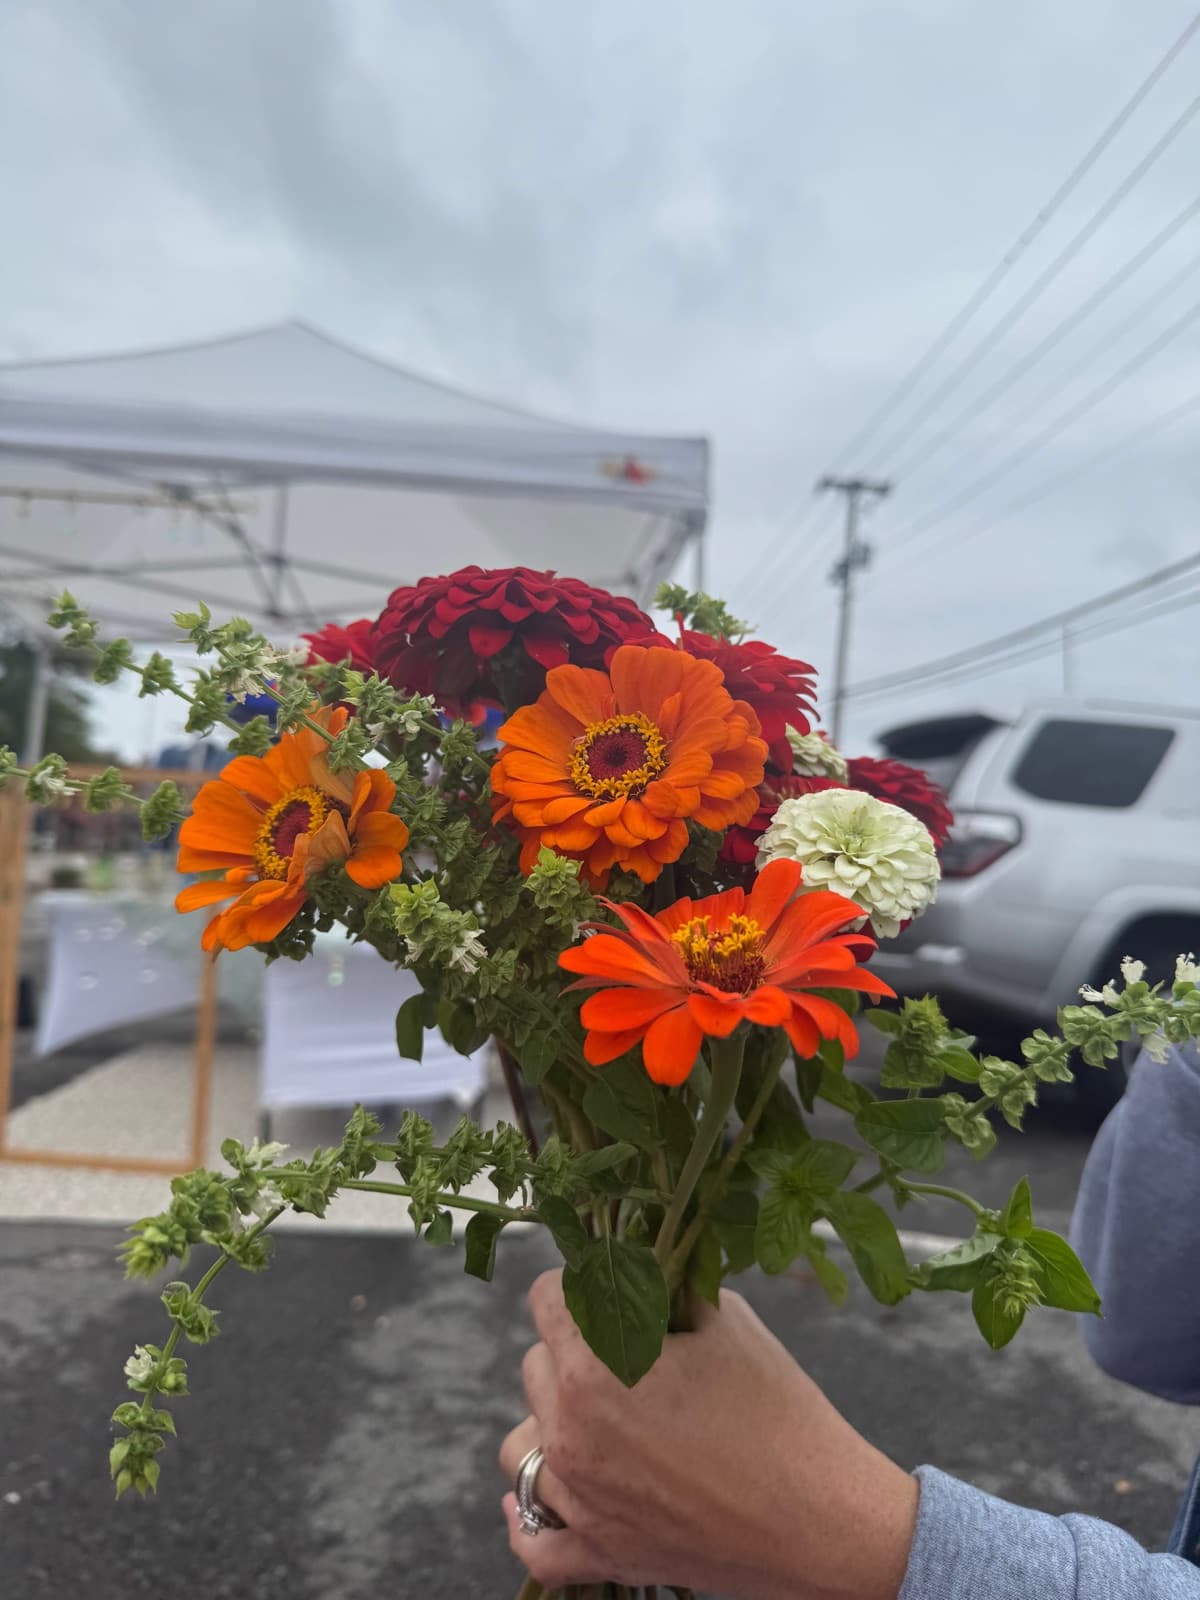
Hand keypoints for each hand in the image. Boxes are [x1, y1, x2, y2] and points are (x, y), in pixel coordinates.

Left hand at [499, 1270, 918, 1598]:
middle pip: (535, 1366)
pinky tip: (545, 1495)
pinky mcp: (600, 1554)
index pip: (545, 1299)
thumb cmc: (779, 1413)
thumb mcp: (728, 1321)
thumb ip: (670, 1289)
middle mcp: (570, 1435)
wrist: (822, 1519)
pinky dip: (530, 1517)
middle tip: (624, 1354)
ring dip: (548, 1423)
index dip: (577, 1284)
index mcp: (593, 1370)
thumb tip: (645, 1267)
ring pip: (519, 1447)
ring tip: (596, 1419)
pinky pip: (533, 1540)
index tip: (604, 1289)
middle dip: (572, 1350)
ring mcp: (580, 1501)